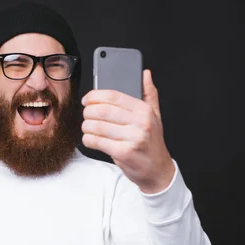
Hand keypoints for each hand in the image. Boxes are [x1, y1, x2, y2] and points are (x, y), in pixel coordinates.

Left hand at [81, 70, 174, 193]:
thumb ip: (149, 93)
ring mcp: (133, 139)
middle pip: (103, 110)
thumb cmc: (152, 142)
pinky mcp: (124, 153)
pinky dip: (88, 140)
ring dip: (86, 127)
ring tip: (87, 128)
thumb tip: (145, 73)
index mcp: (144, 110)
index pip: (114, 96)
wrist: (158, 170)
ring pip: (97, 126)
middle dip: (88, 112)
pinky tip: (90, 139)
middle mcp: (140, 123)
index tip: (87, 100)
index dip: (95, 96)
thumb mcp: (155, 116)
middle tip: (86, 115)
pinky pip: (97, 142)